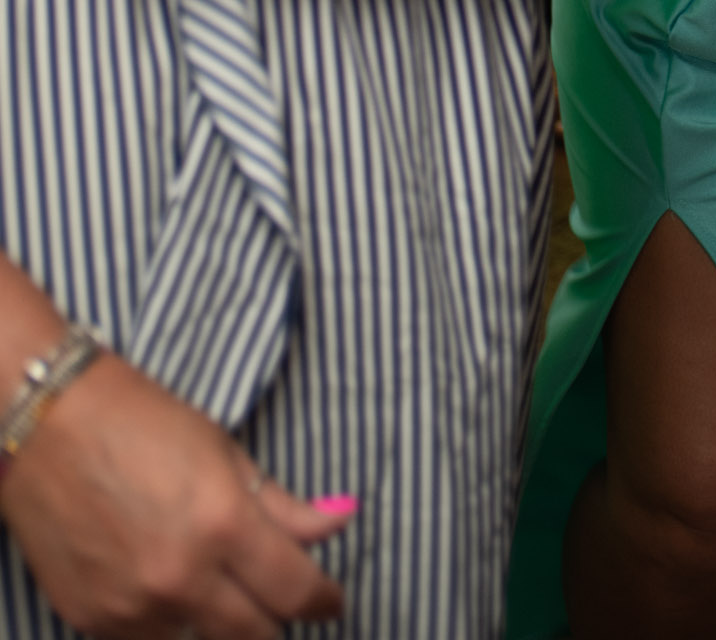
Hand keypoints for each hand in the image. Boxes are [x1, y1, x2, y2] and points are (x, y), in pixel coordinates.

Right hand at [0, 350, 345, 636]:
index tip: (330, 602)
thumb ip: (283, 504)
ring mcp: (134, 607)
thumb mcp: (224, 453)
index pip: (294, 591)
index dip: (322, 601)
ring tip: (209, 576)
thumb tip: (342, 520)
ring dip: (215, 620)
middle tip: (276, 597)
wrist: (48, 425)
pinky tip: (161, 580)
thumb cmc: (143, 422)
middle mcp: (182, 577)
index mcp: (224, 525)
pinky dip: (166, 619)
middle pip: (254, 636)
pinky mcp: (93, 622)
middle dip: (275, 620)